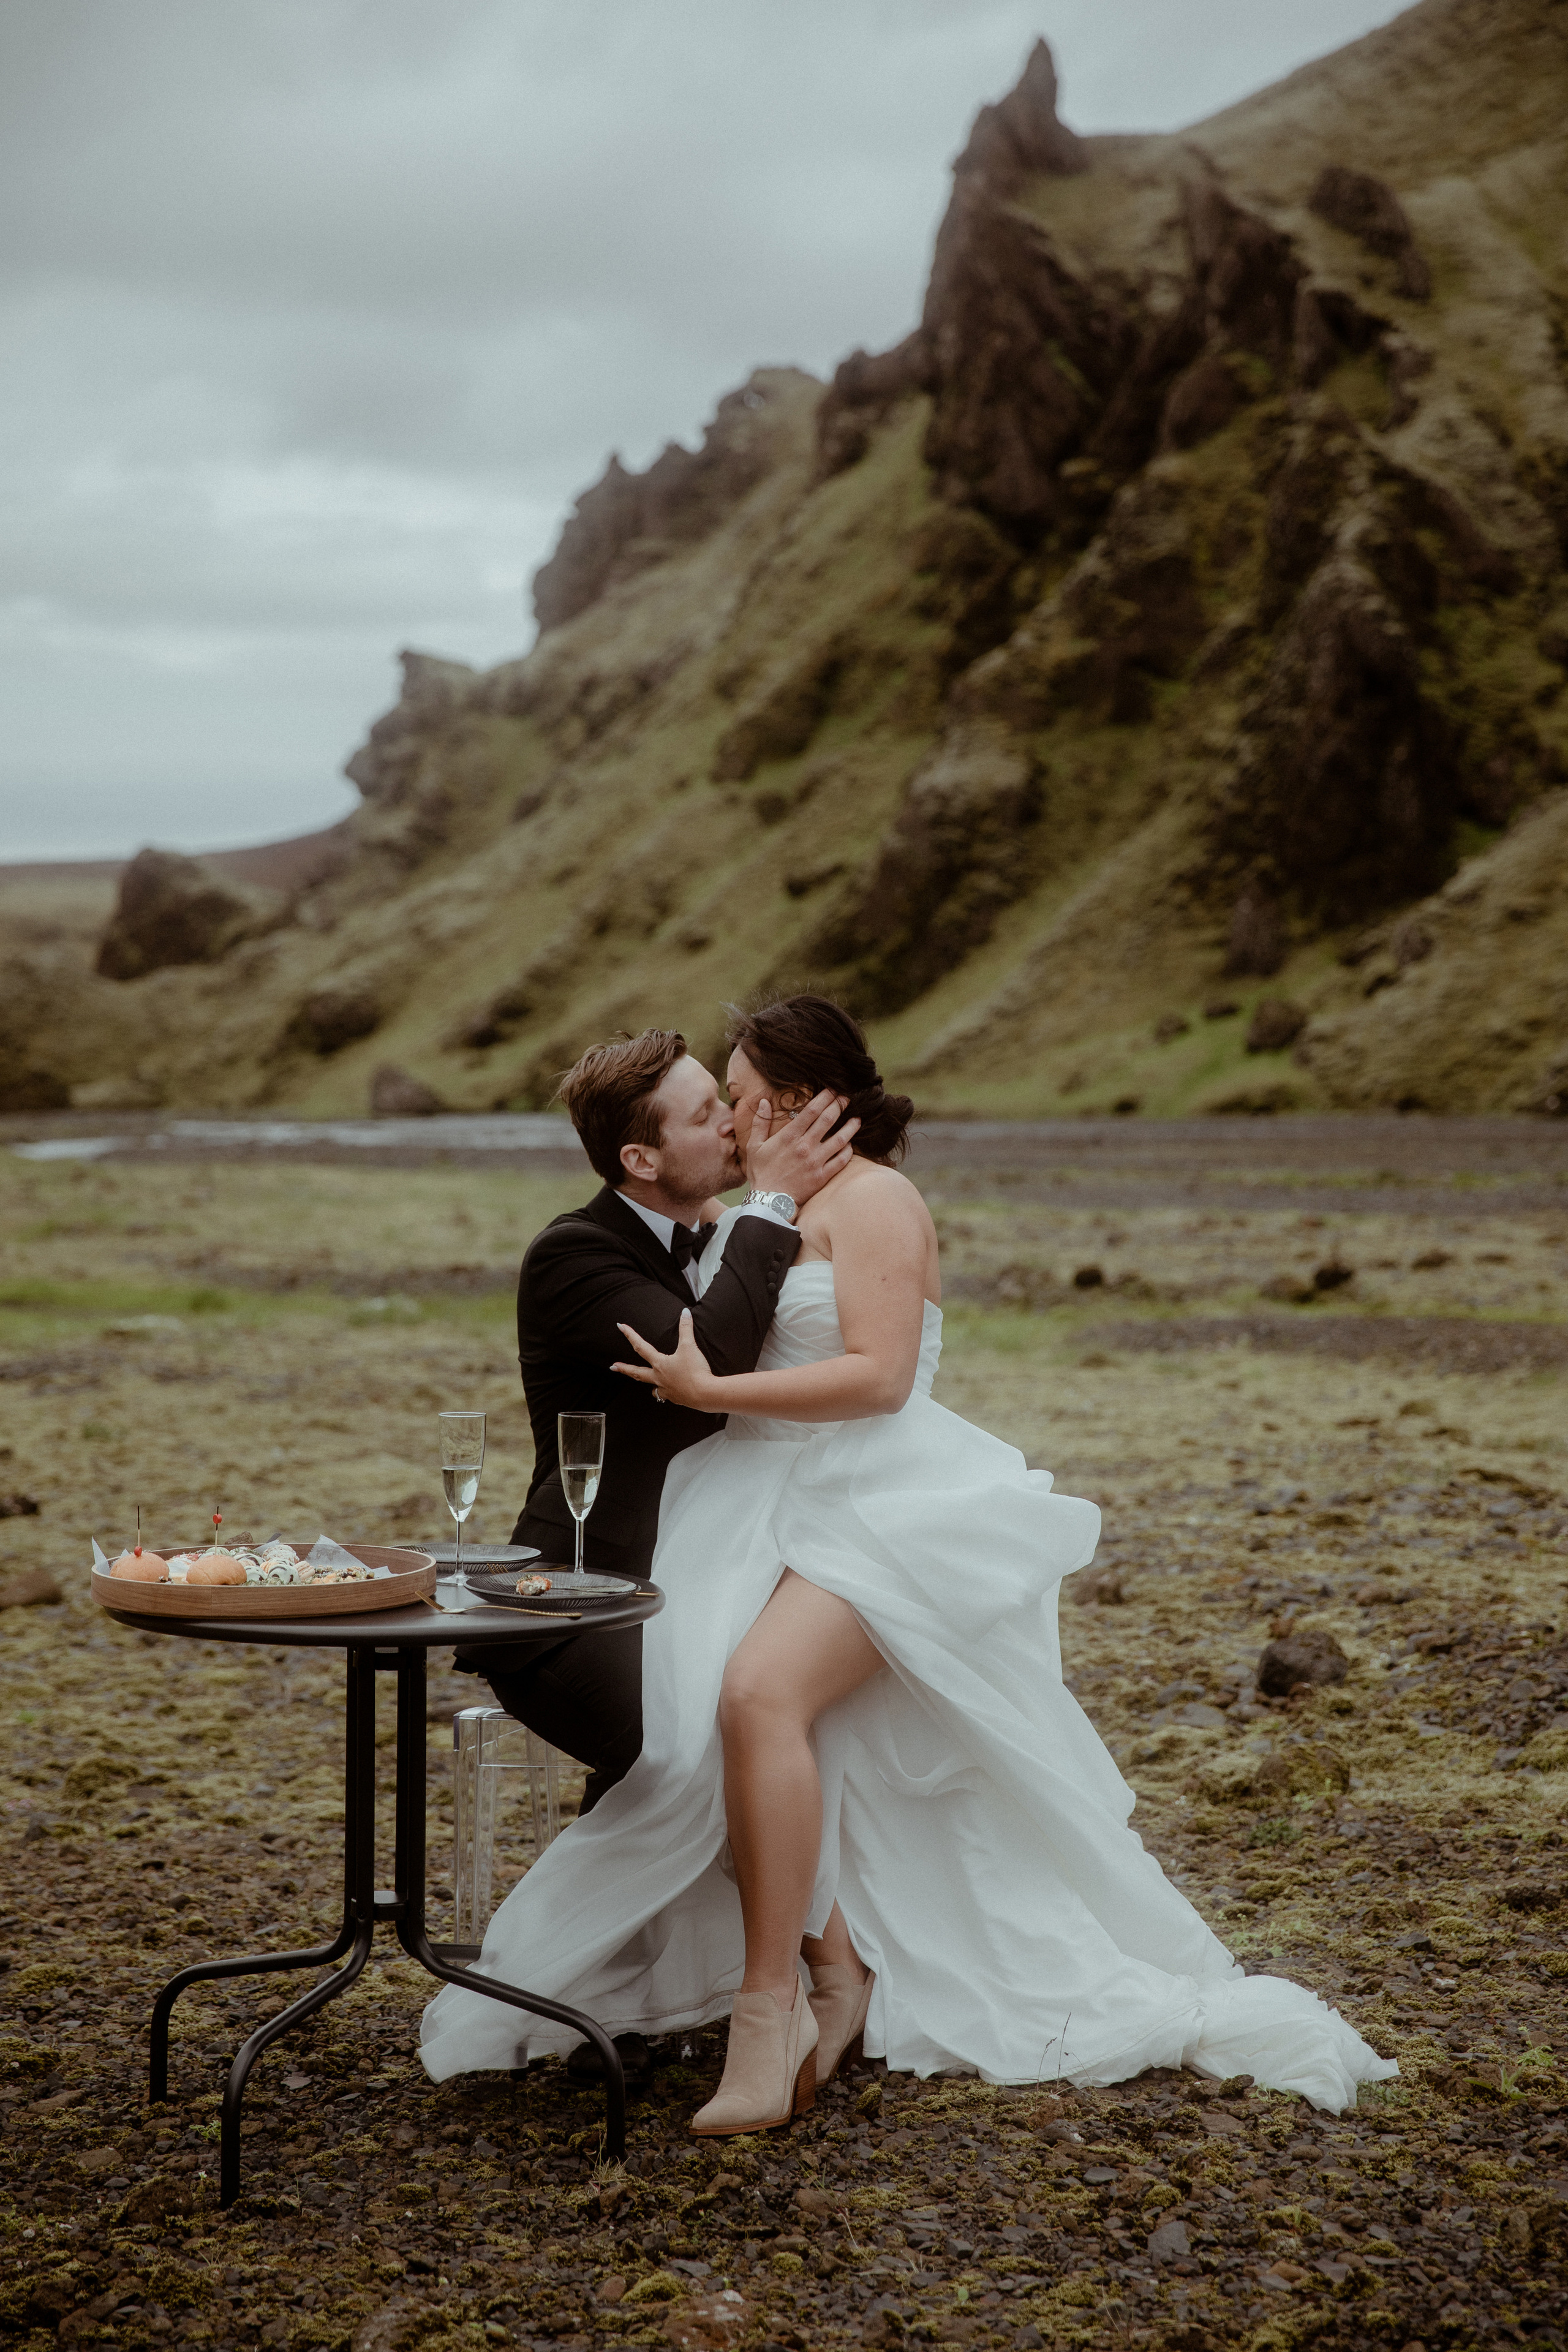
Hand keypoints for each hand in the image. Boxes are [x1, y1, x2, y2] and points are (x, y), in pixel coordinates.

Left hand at [612, 1310, 719, 1409]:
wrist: (705, 1394)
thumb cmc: (695, 1371)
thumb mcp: (690, 1346)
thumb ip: (686, 1328)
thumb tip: (685, 1312)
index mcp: (660, 1364)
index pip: (641, 1347)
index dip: (630, 1335)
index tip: (620, 1327)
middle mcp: (659, 1378)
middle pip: (637, 1373)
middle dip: (624, 1369)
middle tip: (613, 1367)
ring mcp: (667, 1390)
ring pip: (653, 1388)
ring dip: (649, 1384)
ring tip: (649, 1383)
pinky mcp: (677, 1398)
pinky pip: (667, 1395)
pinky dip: (666, 1392)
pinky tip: (670, 1390)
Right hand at [748, 1088, 857, 1204]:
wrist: (769, 1202)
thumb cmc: (761, 1173)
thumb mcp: (754, 1146)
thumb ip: (760, 1123)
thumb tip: (764, 1102)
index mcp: (789, 1136)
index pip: (811, 1111)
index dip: (824, 1097)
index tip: (832, 1090)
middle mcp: (805, 1146)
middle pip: (828, 1120)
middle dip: (839, 1105)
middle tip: (846, 1098)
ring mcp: (816, 1162)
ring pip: (840, 1139)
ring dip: (850, 1127)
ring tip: (857, 1120)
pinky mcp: (822, 1176)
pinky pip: (841, 1161)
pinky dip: (848, 1151)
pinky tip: (851, 1144)